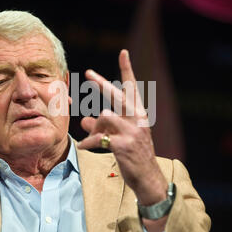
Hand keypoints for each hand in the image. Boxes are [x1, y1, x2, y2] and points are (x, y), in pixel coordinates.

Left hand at [77, 50, 167, 205]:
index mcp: (139, 115)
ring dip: (93, 126)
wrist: (148, 178)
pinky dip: (87, 142)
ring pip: (105, 116)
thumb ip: (103, 126)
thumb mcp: (120, 137)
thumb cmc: (134, 156)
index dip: (127, 70)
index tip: (123, 53)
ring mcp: (132, 132)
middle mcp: (138, 119)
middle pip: (117, 95)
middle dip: (101, 83)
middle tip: (88, 72)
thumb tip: (85, 119)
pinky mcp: (124, 145)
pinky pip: (99, 138)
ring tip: (89, 136)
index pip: (133, 88)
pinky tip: (83, 146)